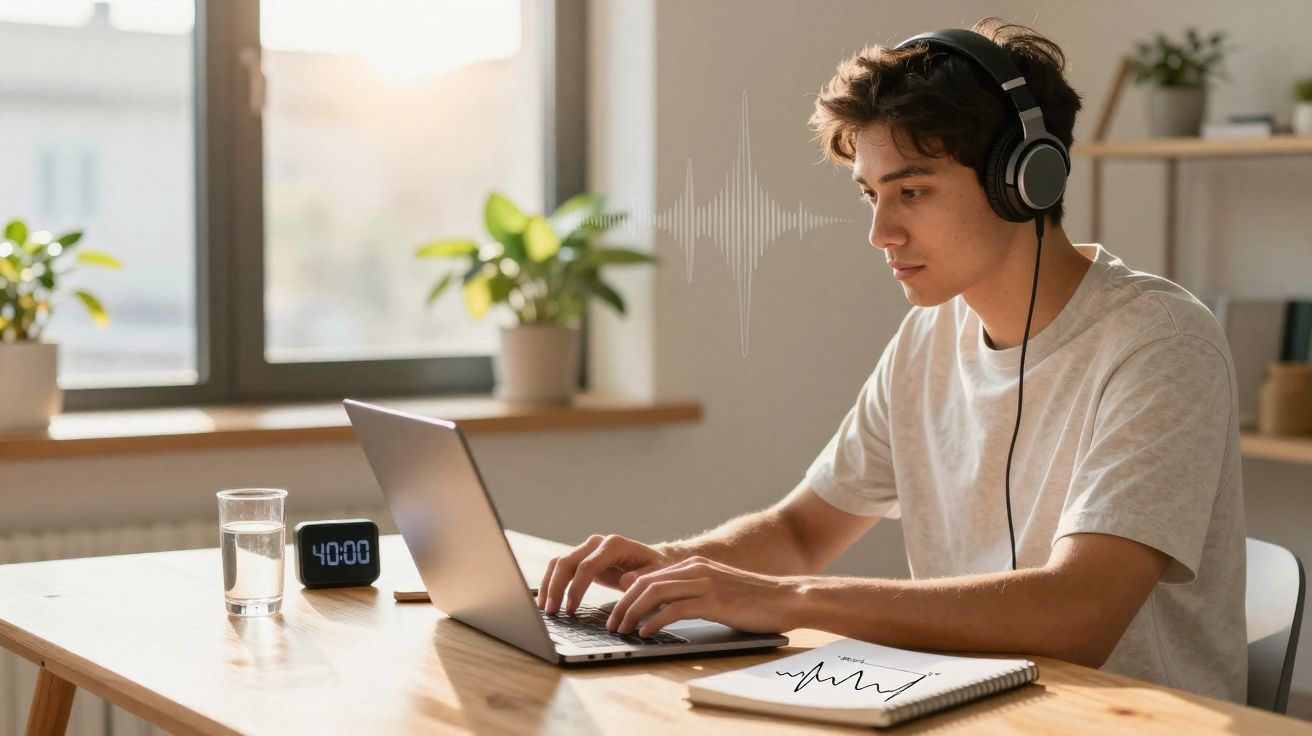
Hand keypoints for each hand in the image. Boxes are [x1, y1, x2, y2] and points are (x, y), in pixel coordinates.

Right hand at [536, 534, 680, 613]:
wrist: (657, 560)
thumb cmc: (657, 569)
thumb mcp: (657, 575)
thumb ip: (642, 578)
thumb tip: (625, 581)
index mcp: (614, 545)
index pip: (587, 565)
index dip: (576, 588)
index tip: (570, 609)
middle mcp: (597, 543)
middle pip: (567, 562)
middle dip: (555, 587)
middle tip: (551, 611)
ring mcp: (588, 549)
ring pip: (559, 563)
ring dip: (548, 585)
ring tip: (544, 609)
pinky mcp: (583, 559)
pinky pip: (561, 568)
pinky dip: (551, 583)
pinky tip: (546, 601)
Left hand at [605, 556, 802, 637]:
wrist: (787, 597)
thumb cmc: (754, 600)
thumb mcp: (717, 589)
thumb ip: (691, 593)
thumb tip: (663, 609)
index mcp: (694, 564)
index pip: (649, 576)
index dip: (627, 595)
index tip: (616, 612)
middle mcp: (696, 569)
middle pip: (645, 583)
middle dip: (623, 604)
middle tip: (611, 624)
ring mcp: (705, 583)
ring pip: (654, 593)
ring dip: (632, 613)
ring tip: (623, 630)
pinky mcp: (714, 601)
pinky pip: (675, 609)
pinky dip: (655, 621)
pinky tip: (646, 633)